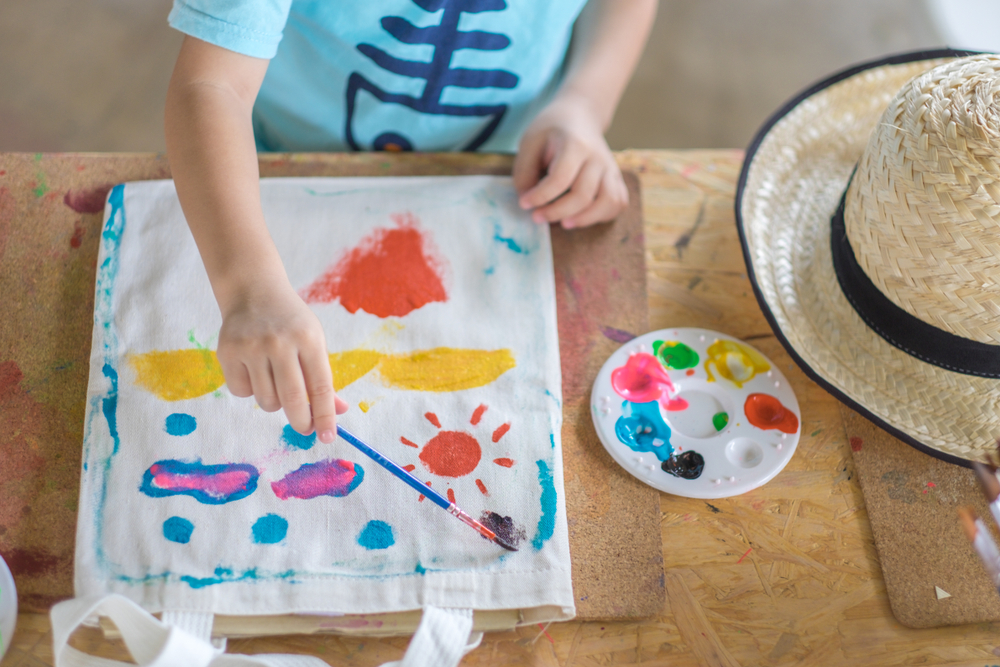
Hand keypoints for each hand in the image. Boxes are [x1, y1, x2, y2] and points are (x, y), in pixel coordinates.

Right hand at [216, 280, 347, 441]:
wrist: (254, 292)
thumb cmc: (292, 324)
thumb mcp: (314, 342)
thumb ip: (324, 378)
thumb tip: (339, 412)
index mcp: (308, 339)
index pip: (320, 387)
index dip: (325, 416)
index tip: (328, 437)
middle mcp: (280, 342)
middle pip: (292, 400)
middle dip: (301, 422)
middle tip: (305, 428)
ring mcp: (251, 347)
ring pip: (266, 401)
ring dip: (274, 403)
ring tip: (276, 381)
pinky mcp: (228, 351)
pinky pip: (242, 392)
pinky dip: (250, 390)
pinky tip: (253, 370)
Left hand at [513, 93, 628, 228]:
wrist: (580, 115)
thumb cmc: (552, 129)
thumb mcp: (530, 142)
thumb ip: (524, 172)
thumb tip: (527, 201)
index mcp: (575, 144)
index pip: (560, 179)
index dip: (540, 197)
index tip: (524, 203)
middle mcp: (597, 157)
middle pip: (583, 195)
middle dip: (557, 212)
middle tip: (537, 217)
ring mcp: (610, 168)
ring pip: (608, 202)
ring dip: (585, 219)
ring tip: (564, 223)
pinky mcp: (616, 178)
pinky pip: (618, 203)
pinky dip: (603, 215)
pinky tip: (583, 216)